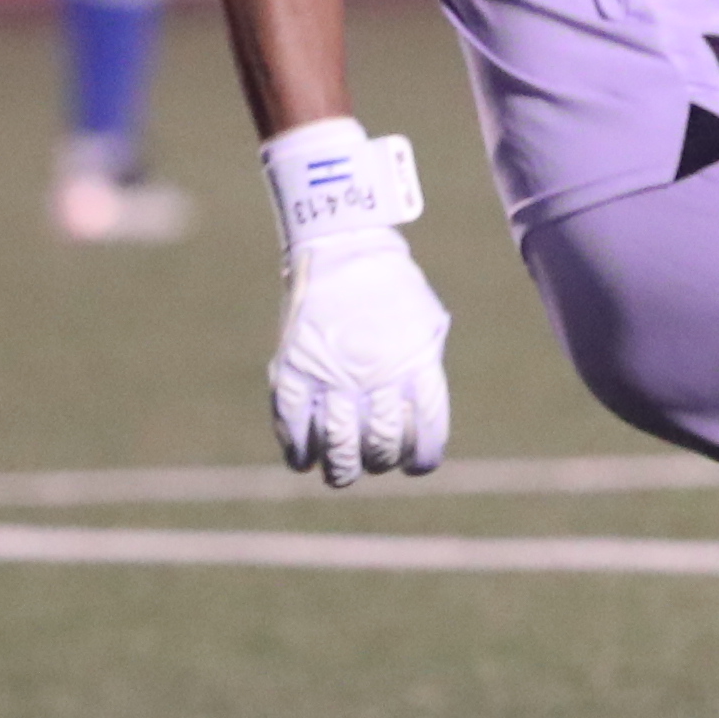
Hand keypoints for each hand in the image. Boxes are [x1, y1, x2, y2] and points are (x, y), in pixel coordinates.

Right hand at [260, 122, 448, 484]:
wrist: (343, 246)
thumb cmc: (390, 288)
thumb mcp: (425, 326)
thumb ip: (422, 374)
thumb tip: (418, 420)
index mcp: (417, 370)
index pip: (426, 435)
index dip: (420, 457)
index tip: (413, 464)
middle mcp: (377, 379)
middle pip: (378, 447)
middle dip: (374, 461)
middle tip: (368, 461)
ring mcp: (334, 377)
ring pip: (338, 447)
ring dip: (339, 468)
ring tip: (338, 471)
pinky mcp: (295, 372)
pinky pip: (293, 428)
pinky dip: (298, 451)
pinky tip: (303, 458)